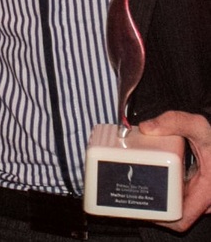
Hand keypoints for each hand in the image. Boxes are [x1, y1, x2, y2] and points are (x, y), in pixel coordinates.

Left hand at [140, 110, 210, 230]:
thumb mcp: (197, 126)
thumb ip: (174, 122)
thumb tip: (147, 128)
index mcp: (207, 192)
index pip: (182, 219)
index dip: (162, 218)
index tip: (144, 206)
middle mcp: (207, 199)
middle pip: (178, 213)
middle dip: (158, 205)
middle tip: (138, 192)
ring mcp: (204, 196)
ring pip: (182, 205)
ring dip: (165, 198)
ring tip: (144, 186)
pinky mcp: (201, 189)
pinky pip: (184, 195)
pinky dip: (172, 190)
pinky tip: (158, 178)